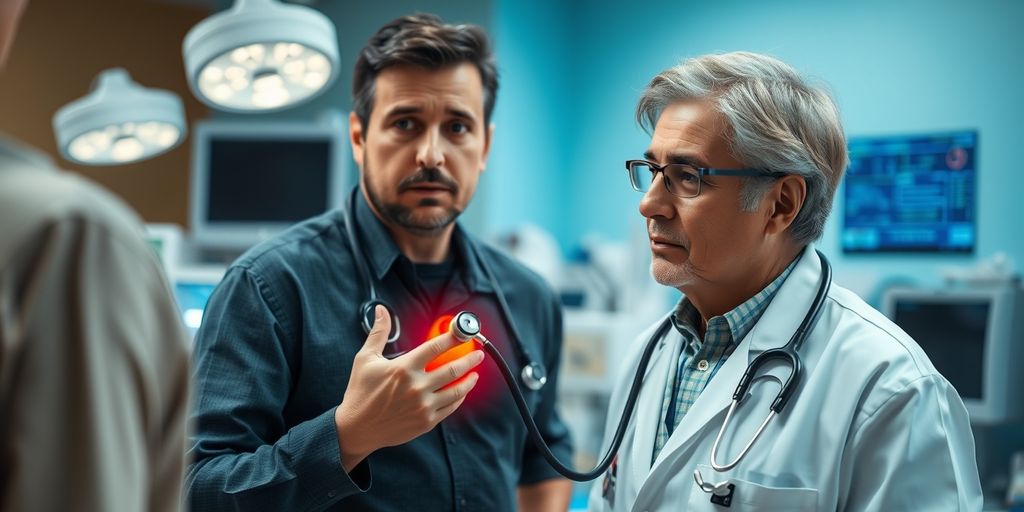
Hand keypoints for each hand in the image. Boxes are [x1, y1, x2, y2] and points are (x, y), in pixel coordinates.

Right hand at [335, 305, 483, 471]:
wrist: (356, 428)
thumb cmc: (360, 393)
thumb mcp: (365, 359)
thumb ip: (378, 333)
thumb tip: (381, 311)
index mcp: (404, 368)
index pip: (436, 347)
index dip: (453, 337)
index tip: (464, 333)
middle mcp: (416, 386)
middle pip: (452, 369)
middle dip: (469, 359)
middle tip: (479, 353)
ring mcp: (423, 405)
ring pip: (456, 390)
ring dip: (469, 379)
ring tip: (475, 373)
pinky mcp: (426, 422)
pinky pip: (450, 408)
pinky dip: (459, 398)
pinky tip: (462, 392)